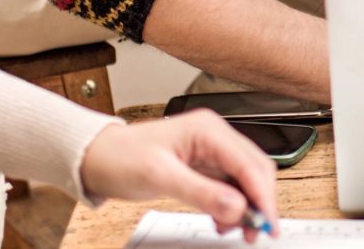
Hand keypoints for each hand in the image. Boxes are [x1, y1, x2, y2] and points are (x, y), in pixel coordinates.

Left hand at [79, 112, 279, 241]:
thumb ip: (201, 192)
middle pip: (254, 170)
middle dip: (258, 202)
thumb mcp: (160, 177)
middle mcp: (214, 136)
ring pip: (244, 179)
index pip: (249, 164)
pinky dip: (231, 205)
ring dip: (245, 205)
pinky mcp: (202, 164)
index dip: (262, 197)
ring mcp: (209, 150)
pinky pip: (228, 185)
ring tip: (236, 229)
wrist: (96, 158)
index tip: (267, 225)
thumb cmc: (120, 158)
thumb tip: (237, 207)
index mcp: (208, 130)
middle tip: (255, 232)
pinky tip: (222, 220)